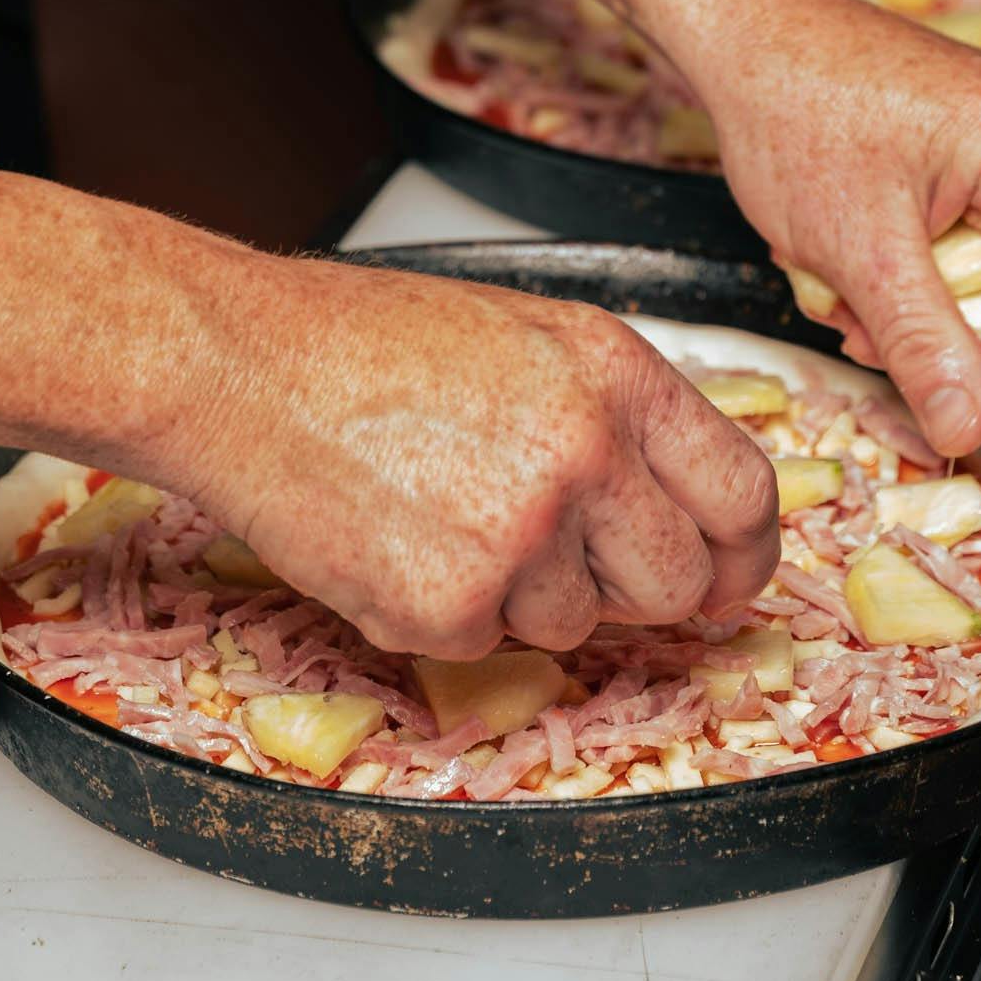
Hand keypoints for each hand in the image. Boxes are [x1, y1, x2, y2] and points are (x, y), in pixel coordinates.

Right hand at [177, 259, 780, 658]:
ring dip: (519, 595)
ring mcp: (521, 534)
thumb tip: (682, 506)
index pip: (743, 494)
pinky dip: (439, 611)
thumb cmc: (361, 344)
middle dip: (628, 588)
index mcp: (614, 374)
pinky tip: (394, 538)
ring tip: (440, 511)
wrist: (236, 365)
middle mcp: (584, 451)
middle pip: (677, 583)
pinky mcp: (450, 603)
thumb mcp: (524, 337)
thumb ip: (613, 415)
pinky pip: (483, 643)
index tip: (724, 575)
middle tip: (555, 553)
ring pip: (575, 625)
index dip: (741, 553)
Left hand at [681, 0, 980, 459]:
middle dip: (958, 339)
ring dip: (919, 308)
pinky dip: (907, 274)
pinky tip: (848, 264)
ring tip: (841, 291)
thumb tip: (971, 428)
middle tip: (877, 347)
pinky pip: (964, 244)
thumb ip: (922, 344)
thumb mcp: (857, 250)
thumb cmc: (789, 105)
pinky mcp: (967, 154)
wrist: (742, 34)